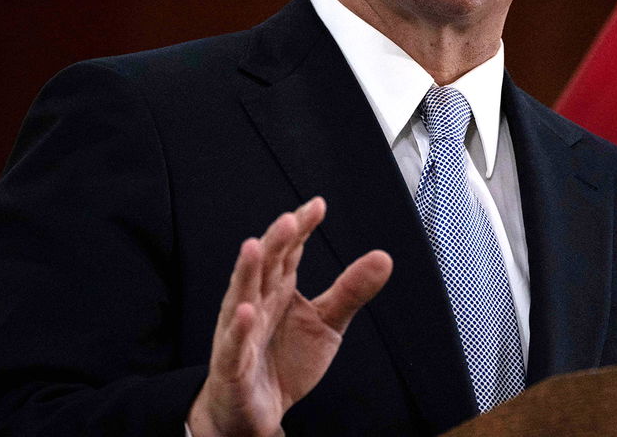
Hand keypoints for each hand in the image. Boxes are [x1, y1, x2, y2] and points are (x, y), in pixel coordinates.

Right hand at [187, 197, 392, 436]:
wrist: (256, 410)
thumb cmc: (285, 360)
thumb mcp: (327, 323)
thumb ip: (351, 291)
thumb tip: (383, 257)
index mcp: (279, 289)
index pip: (289, 251)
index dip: (300, 228)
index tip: (317, 206)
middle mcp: (257, 303)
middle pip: (265, 267)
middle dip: (275, 242)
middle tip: (289, 220)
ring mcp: (240, 332)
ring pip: (241, 296)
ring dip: (246, 272)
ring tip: (254, 247)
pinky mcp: (232, 366)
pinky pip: (234, 345)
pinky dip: (239, 329)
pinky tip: (247, 311)